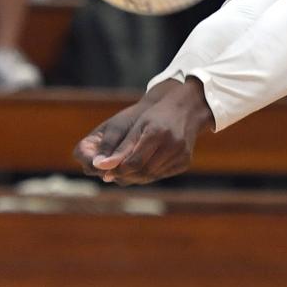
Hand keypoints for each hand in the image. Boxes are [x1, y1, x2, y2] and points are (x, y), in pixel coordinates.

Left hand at [73, 78, 212, 185]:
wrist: (187, 109)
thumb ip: (121, 148)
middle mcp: (173, 145)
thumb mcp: (138, 126)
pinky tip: (141, 169)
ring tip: (125, 171)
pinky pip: (162, 174)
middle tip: (113, 174)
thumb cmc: (157, 115)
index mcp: (158, 133)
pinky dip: (149, 174)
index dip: (119, 169)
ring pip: (152, 175)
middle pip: (144, 171)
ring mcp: (181, 154)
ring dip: (136, 177)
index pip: (134, 162)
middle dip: (126, 175)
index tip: (106, 171)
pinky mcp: (185, 162)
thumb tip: (99, 166)